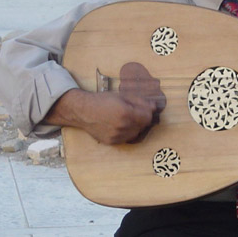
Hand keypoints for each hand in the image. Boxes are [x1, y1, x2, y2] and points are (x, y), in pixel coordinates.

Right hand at [47, 89, 163, 144]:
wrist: (83, 111)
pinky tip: (121, 125)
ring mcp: (117, 136)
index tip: (147, 107)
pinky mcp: (112, 142)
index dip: (149, 112)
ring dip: (136, 126)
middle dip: (142, 118)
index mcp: (126, 113)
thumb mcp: (122, 95)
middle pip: (143, 125)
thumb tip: (154, 107)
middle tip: (136, 112)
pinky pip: (127, 138)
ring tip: (128, 118)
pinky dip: (128, 132)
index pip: (148, 117)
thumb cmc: (103, 100)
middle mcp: (122, 127)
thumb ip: (140, 101)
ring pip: (136, 133)